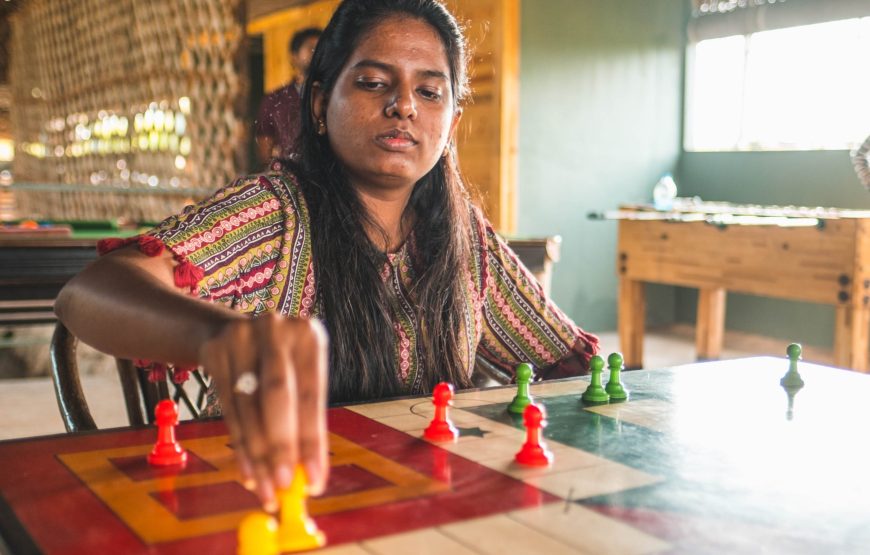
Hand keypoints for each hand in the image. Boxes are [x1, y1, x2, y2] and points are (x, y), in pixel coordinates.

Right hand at [200, 313, 328, 509]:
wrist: (233, 332)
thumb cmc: (280, 364)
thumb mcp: (300, 378)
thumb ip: (306, 422)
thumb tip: (310, 476)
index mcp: (308, 335)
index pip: (311, 395)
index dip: (312, 440)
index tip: (315, 480)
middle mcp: (276, 330)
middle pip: (276, 396)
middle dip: (281, 447)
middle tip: (285, 485)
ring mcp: (241, 337)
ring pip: (248, 407)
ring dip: (257, 455)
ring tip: (266, 488)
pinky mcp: (215, 351)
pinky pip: (227, 407)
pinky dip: (240, 444)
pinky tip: (248, 471)